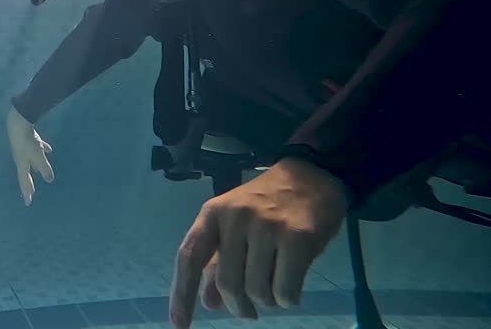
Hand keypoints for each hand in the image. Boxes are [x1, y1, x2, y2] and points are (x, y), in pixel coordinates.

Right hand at [6, 105, 53, 205]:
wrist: (18, 124)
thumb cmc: (28, 143)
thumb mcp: (38, 157)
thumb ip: (45, 169)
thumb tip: (50, 180)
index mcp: (22, 165)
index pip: (24, 182)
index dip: (27, 193)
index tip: (28, 203)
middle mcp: (21, 159)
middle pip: (26, 173)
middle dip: (29, 183)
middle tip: (32, 192)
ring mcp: (23, 149)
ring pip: (30, 161)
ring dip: (35, 167)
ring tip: (38, 172)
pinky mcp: (27, 140)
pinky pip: (36, 148)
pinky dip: (42, 150)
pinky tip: (49, 149)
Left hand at [169, 157, 349, 325]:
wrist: (312, 177)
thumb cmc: (269, 204)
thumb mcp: (235, 224)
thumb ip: (218, 261)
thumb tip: (207, 302)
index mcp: (213, 213)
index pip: (189, 257)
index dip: (181, 294)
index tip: (179, 325)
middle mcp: (236, 217)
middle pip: (227, 282)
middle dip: (238, 306)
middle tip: (249, 311)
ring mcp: (268, 226)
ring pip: (258, 290)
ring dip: (267, 301)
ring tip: (275, 288)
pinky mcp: (298, 237)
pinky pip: (285, 290)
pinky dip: (288, 299)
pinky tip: (291, 287)